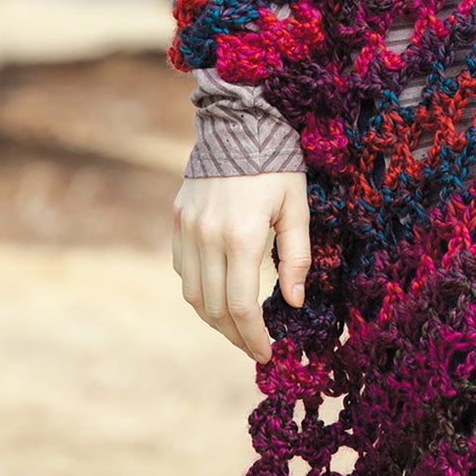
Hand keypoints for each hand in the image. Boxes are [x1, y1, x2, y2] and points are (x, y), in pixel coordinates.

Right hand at [172, 167, 309, 362]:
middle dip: (235, 336)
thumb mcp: (297, 208)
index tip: (267, 353)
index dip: (254, 337)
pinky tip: (218, 295)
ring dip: (213, 319)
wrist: (240, 122)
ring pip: (192, 294)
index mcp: (242, 236)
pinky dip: (198, 290)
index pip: (241, 306)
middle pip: (213, 308)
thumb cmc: (278, 165)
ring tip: (237, 329)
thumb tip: (294, 303)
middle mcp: (208, 237)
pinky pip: (182, 269)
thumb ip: (296, 258)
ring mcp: (188, 229)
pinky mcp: (178, 220)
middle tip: (255, 348)